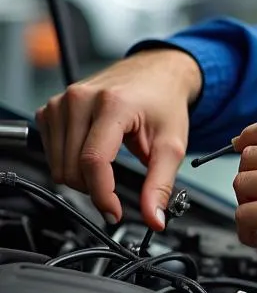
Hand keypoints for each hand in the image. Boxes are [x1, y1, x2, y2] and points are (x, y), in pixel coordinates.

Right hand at [35, 49, 201, 228]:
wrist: (157, 74)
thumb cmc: (164, 103)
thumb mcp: (172, 144)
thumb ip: (161, 184)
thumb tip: (154, 218)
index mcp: (113, 104)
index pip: (93, 161)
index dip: (102, 195)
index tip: (114, 212)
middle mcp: (81, 99)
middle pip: (72, 167)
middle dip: (95, 188)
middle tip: (117, 186)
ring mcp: (62, 102)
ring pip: (58, 164)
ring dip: (81, 176)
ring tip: (109, 164)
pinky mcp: (51, 108)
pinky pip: (50, 152)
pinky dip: (70, 162)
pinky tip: (91, 152)